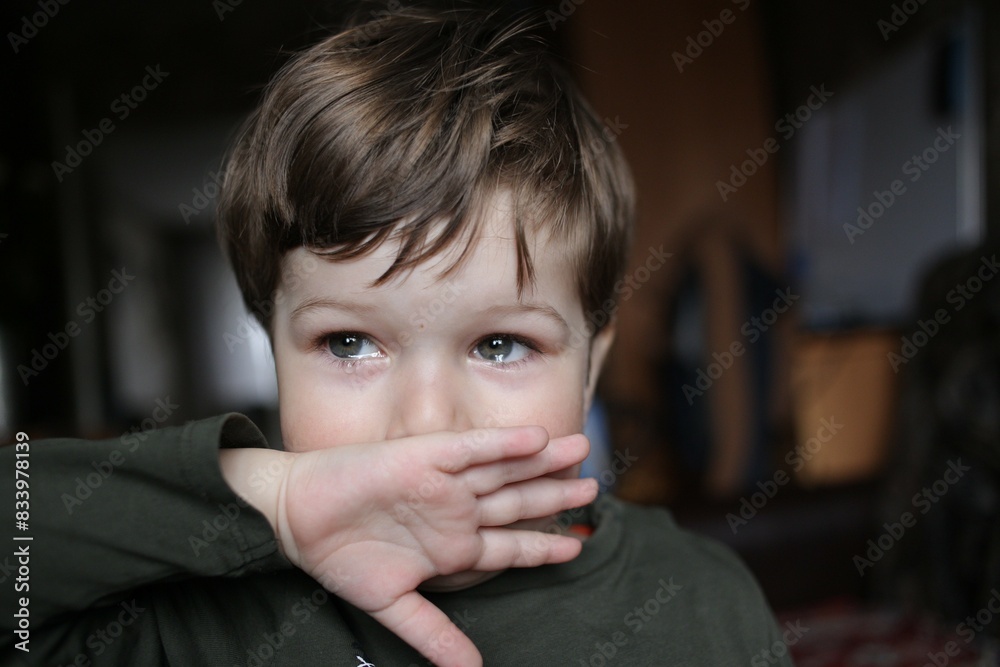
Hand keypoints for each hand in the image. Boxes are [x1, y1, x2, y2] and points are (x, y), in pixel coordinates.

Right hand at [221, 426, 595, 665]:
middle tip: (595, 487)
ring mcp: (444, 481)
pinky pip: (473, 448)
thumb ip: (434, 634)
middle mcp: (455, 509)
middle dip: (556, 496)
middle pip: (517, 501)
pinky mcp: (425, 456)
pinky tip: (537, 439)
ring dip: (543, 463)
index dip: (544, 547)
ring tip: (582, 452)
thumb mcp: (393, 605)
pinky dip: (505, 444)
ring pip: (505, 469)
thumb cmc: (340, 557)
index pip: (509, 546)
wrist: (297, 517)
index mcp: (452, 545)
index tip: (577, 546)